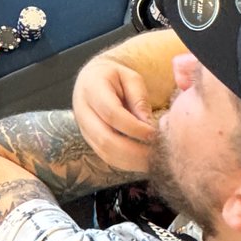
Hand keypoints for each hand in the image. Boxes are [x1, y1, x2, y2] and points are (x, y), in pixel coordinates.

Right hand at [72, 54, 157, 173]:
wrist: (93, 81)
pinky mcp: (89, 141)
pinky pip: (106, 157)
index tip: (154, 133)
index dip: (134, 127)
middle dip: (134, 151)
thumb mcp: (130, 78)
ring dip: (131, 161)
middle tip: (157, 153)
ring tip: (153, 159)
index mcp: (92, 88)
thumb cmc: (116, 78)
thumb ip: (139, 98)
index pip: (112, 114)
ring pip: (105, 152)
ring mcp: (83, 128)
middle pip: (105, 138)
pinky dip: (126, 163)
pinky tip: (143, 161)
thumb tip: (148, 124)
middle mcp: (83, 111)